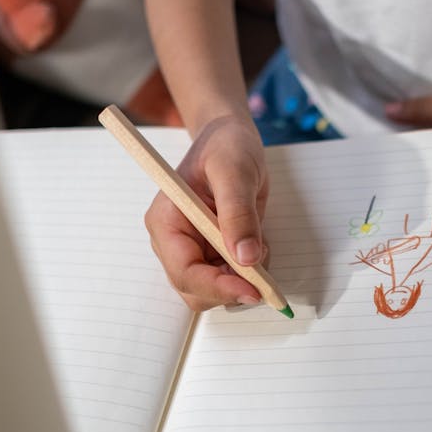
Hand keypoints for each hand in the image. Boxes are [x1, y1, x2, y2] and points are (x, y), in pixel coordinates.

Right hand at [144, 115, 268, 310]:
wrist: (231, 140)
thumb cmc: (226, 146)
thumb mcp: (235, 171)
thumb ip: (239, 213)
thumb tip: (246, 257)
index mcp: (166, 222)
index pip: (184, 272)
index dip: (218, 287)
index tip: (254, 290)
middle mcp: (173, 242)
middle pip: (196, 290)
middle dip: (232, 287)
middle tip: (265, 272)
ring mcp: (192, 250)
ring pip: (215, 291)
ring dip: (244, 280)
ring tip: (259, 242)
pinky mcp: (212, 253)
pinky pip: (230, 279)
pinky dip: (250, 272)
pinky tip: (257, 243)